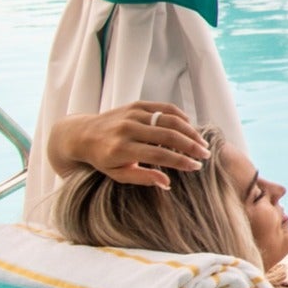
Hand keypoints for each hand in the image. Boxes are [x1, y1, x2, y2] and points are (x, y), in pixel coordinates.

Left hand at [51, 102, 207, 188]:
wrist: (81, 134)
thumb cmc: (101, 158)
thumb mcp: (117, 174)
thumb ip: (142, 178)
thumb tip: (167, 183)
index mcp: (121, 149)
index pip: (159, 155)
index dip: (181, 161)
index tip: (196, 167)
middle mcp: (127, 129)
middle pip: (168, 136)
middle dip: (191, 146)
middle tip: (206, 155)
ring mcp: (132, 114)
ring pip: (170, 120)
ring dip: (190, 131)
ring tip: (202, 142)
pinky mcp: (136, 104)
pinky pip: (164, 108)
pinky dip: (180, 116)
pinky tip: (189, 127)